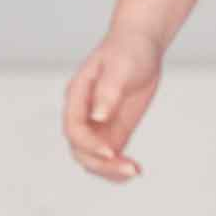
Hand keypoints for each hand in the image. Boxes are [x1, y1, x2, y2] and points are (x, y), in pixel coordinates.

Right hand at [62, 25, 162, 181]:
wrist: (141, 44)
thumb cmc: (127, 49)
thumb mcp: (120, 66)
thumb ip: (107, 91)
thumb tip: (98, 116)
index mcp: (77, 96)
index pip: (74, 129)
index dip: (89, 144)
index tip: (112, 152)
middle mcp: (83, 114)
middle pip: (80, 149)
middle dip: (101, 163)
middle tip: (129, 170)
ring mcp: (98, 124)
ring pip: (93, 157)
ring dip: (110, 169)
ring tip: (134, 171)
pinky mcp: (114, 130)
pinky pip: (110, 156)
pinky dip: (118, 166)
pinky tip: (135, 170)